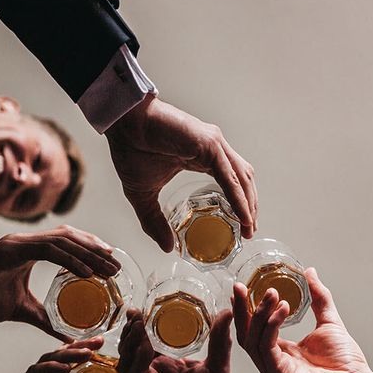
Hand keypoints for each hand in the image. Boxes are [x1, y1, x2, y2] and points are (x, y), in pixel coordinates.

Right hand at [0, 226, 119, 340]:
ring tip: (108, 268)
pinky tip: (86, 272)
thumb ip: (44, 318)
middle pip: (70, 237)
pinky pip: (45, 250)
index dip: (89, 250)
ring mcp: (14, 244)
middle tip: (117, 265)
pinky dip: (69, 259)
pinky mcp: (6, 251)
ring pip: (62, 240)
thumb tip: (66, 334)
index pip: (66, 243)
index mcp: (26, 252)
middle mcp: (23, 243)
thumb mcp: (20, 311)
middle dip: (96, 250)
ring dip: (88, 253)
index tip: (110, 264)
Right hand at [8, 339, 129, 372]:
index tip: (102, 343)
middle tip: (98, 342)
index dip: (84, 350)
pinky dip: (49, 367)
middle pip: (59, 356)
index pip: (69, 362)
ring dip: (66, 354)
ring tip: (86, 353)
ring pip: (47, 360)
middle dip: (79, 346)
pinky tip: (65, 367)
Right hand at [106, 96, 257, 250]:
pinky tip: (243, 215)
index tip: (242, 227)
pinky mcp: (209, 144)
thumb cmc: (131, 149)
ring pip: (242, 178)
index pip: (232, 182)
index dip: (241, 204)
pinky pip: (229, 176)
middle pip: (243, 181)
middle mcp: (214, 149)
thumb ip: (154, 221)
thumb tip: (167, 248)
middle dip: (250, 208)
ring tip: (248, 227)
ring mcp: (214, 145)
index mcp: (203, 157)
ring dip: (249, 205)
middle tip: (249, 232)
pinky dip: (238, 197)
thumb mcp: (142, 194)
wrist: (122, 125)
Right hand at [117, 309, 235, 372]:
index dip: (142, 325)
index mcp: (167, 366)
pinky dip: (136, 362)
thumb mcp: (218, 369)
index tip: (140, 308)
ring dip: (131, 342)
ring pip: (128, 360)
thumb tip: (227, 312)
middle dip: (132, 330)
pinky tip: (142, 349)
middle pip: (133, 347)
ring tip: (136, 325)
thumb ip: (220, 341)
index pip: (149, 341)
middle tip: (134, 312)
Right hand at [233, 268, 372, 372]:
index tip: (242, 289)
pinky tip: (282, 309)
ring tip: (271, 293)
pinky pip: (267, 348)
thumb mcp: (329, 322)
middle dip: (242, 310)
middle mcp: (272, 365)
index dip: (245, 311)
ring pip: (253, 341)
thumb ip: (318, 299)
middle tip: (241, 287)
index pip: (252, 332)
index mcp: (279, 354)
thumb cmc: (346, 364)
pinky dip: (271, 326)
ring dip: (260, 314)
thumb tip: (310, 273)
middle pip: (245, 336)